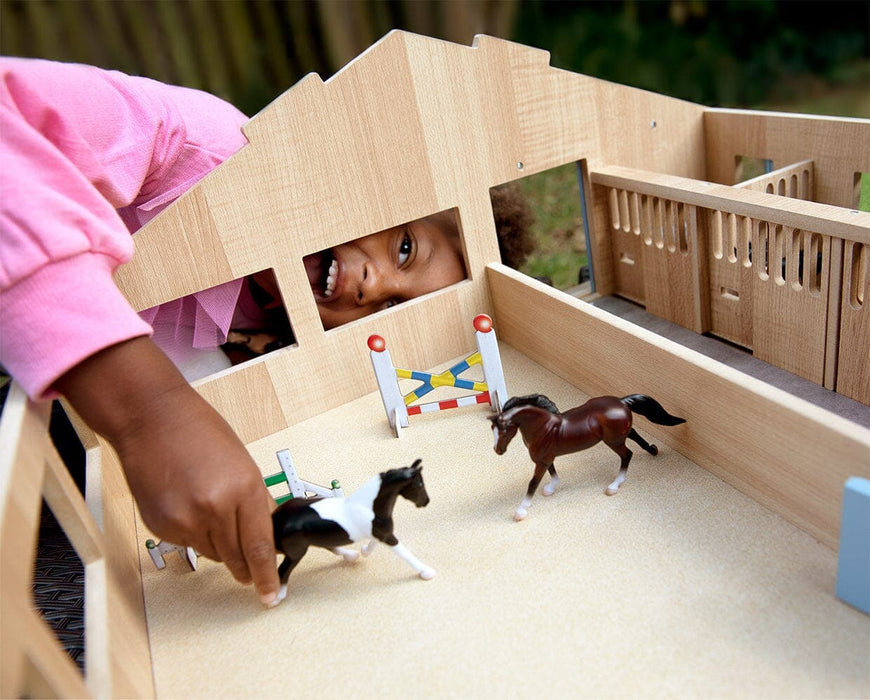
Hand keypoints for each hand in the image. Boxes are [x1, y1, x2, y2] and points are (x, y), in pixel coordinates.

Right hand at [55, 337, 280, 605]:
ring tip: (210, 512)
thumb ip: (254, 501)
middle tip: (250, 571)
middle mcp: (216, 509)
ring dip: (218, 544)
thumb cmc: (200, 432)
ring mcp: (185, 519)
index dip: (266, 576)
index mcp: (245, 489)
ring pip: (211, 553)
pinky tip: (186, 505)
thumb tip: (266, 533)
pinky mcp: (161, 525)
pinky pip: (186, 543)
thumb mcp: (242, 464)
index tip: (271, 594)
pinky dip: (192, 533)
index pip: (260, 547)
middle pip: (236, 558)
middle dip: (245, 567)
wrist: (152, 419)